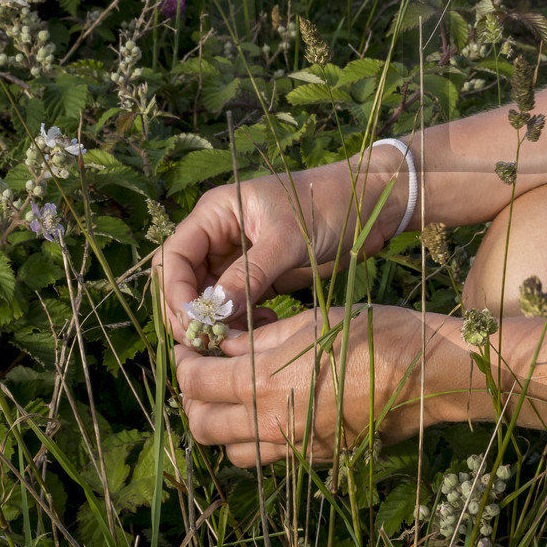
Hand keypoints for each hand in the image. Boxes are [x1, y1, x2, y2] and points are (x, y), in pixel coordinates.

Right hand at [158, 154, 408, 336]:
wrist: (371, 205)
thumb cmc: (330, 206)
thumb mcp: (288, 239)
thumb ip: (250, 273)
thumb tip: (215, 310)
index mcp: (217, 214)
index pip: (175, 256)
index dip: (175, 292)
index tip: (192, 323)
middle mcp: (220, 235)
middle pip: (184, 281)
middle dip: (191, 313)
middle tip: (209, 342)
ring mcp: (239, 258)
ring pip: (210, 299)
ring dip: (219, 322)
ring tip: (240, 338)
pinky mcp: (260, 277)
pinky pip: (237, 305)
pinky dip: (242, 322)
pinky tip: (263, 327)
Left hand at [176, 302, 451, 466]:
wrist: (428, 374)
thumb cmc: (374, 333)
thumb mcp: (311, 320)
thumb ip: (259, 338)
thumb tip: (223, 346)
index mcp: (264, 382)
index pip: (196, 383)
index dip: (184, 364)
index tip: (189, 349)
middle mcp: (272, 423)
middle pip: (202, 426)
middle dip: (193, 400)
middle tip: (204, 374)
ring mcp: (295, 447)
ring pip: (231, 451)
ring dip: (223, 425)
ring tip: (236, 396)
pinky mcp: (316, 459)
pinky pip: (269, 458)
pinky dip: (256, 440)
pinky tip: (273, 411)